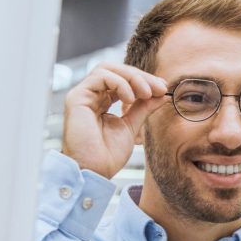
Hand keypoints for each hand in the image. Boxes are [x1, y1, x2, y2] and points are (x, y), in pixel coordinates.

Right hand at [61, 63, 168, 179]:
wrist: (94, 170)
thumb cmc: (108, 155)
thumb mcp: (132, 126)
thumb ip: (144, 108)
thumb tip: (162, 94)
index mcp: (102, 102)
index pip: (123, 80)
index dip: (143, 81)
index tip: (163, 88)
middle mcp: (91, 96)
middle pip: (116, 70)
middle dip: (140, 77)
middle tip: (159, 87)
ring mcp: (83, 95)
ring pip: (107, 69)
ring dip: (132, 78)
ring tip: (147, 93)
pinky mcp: (77, 97)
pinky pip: (100, 77)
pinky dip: (119, 83)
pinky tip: (131, 98)